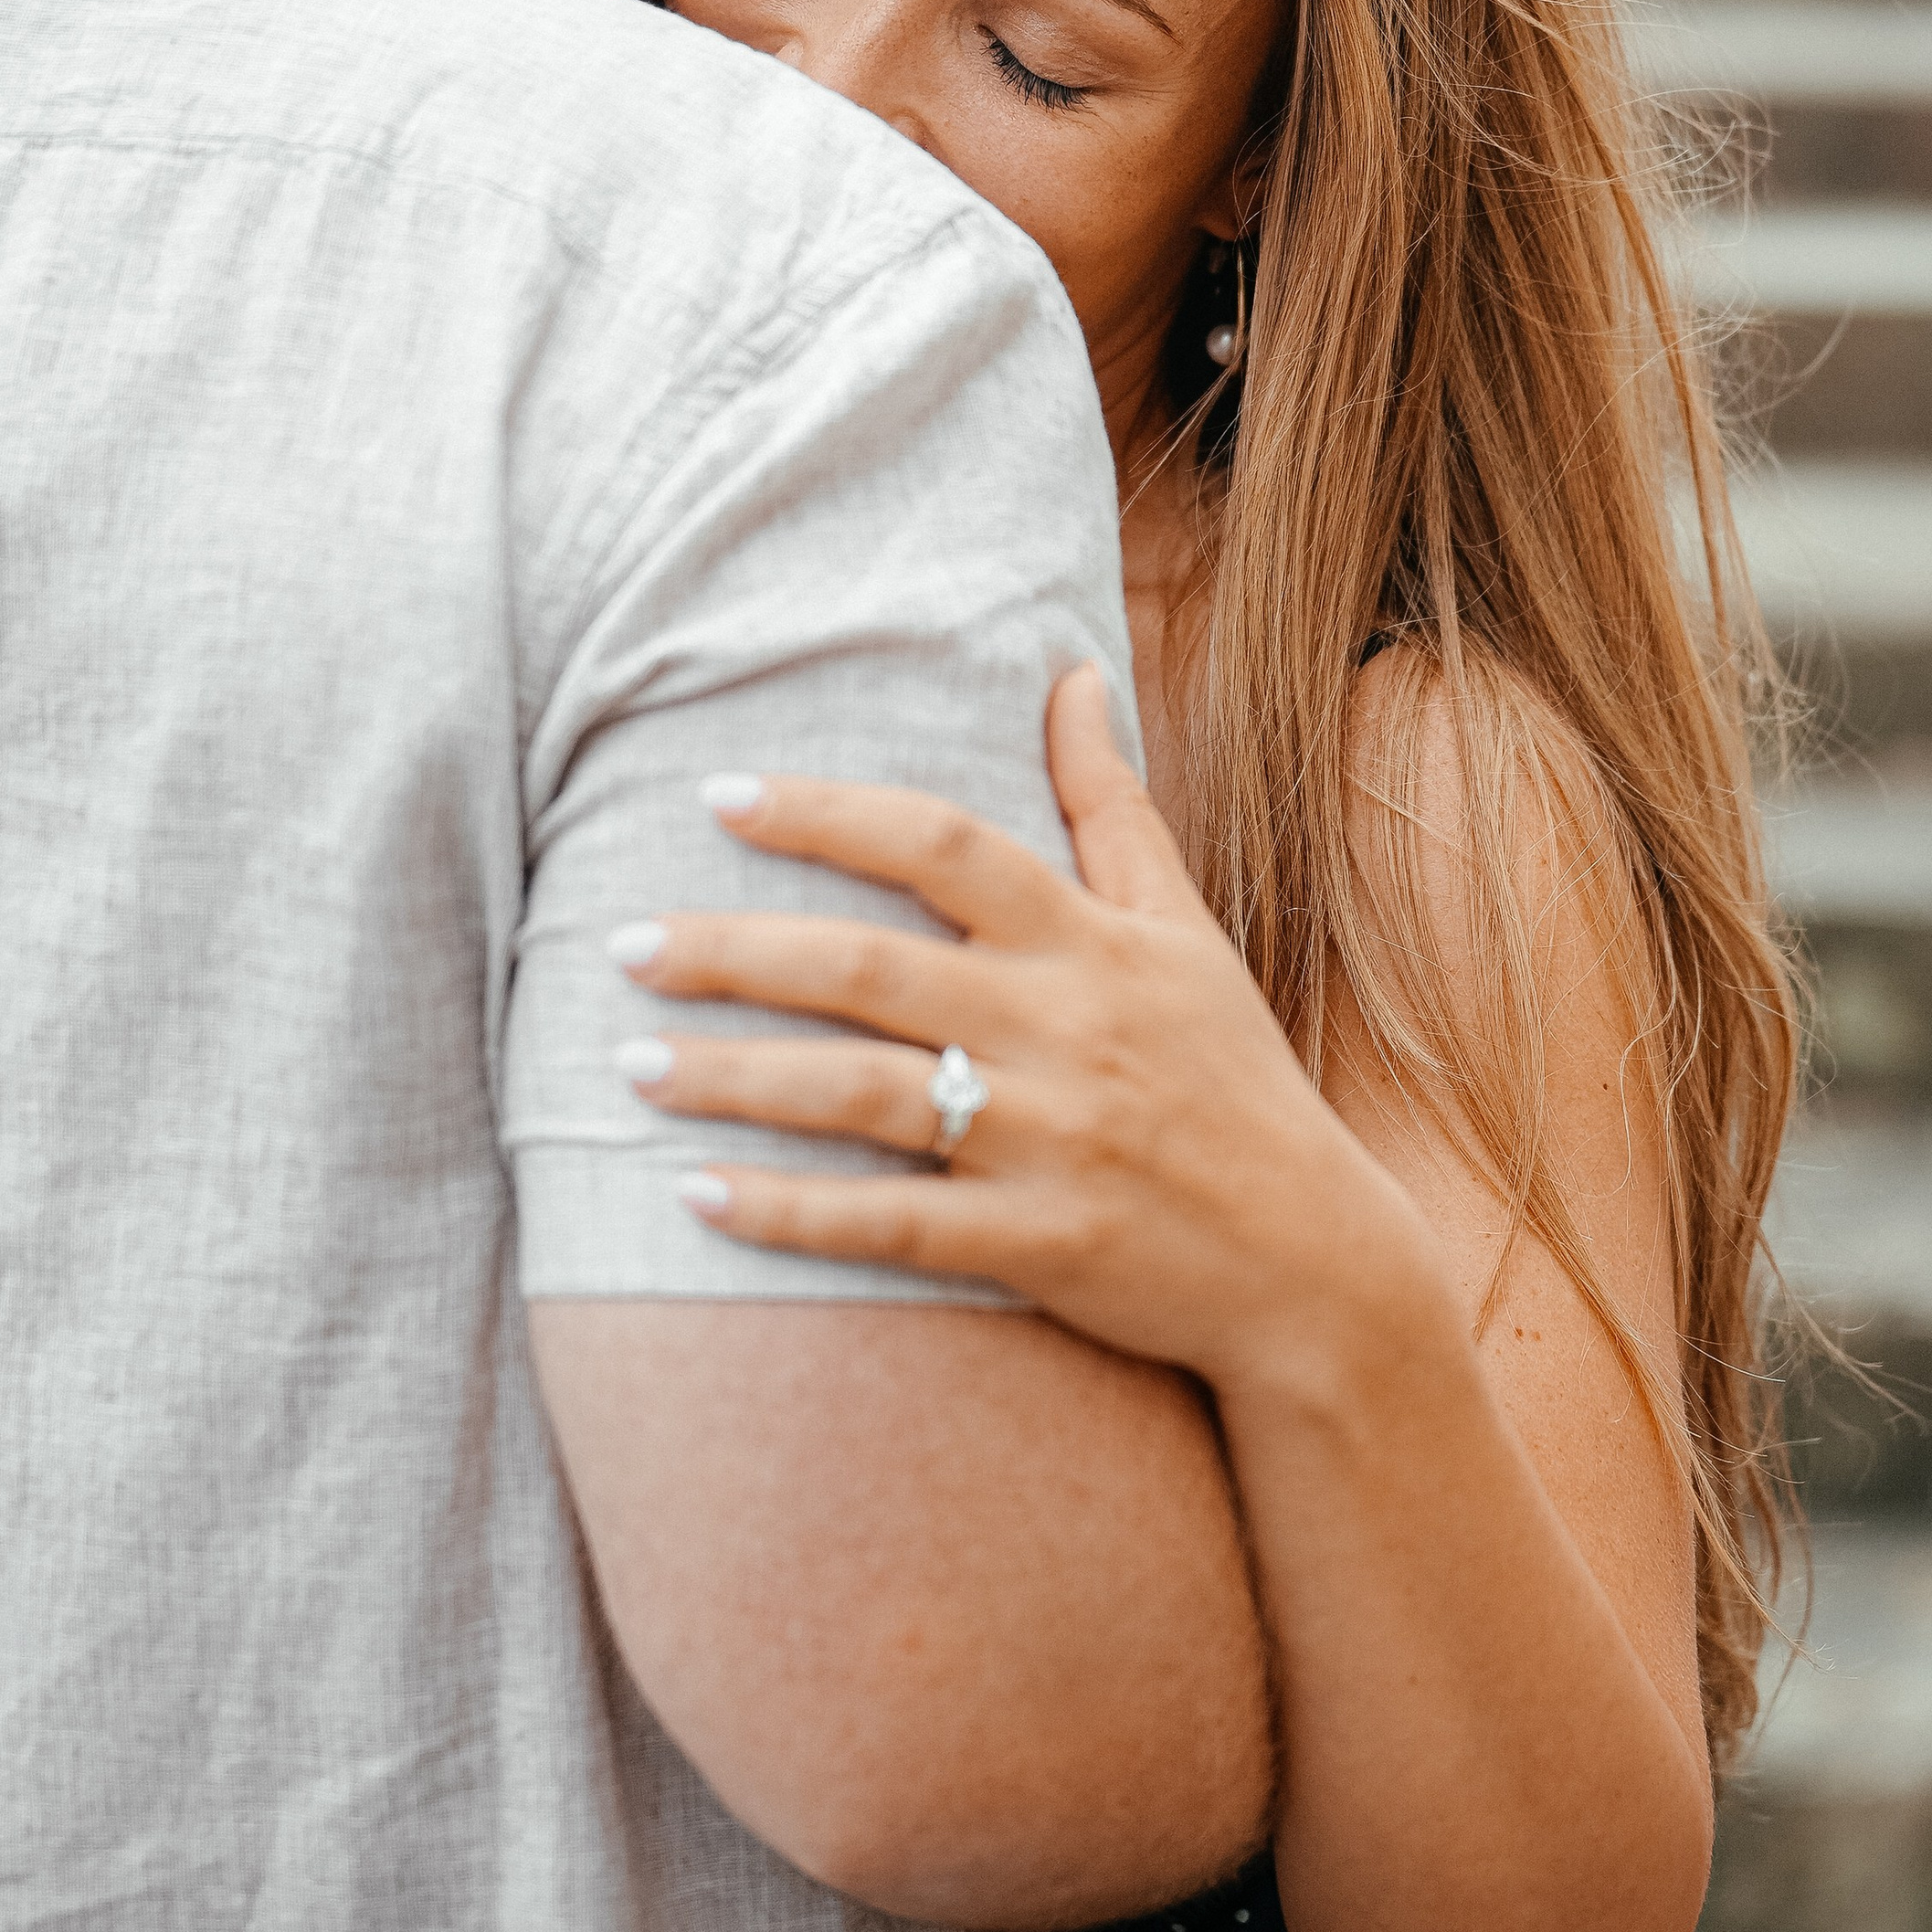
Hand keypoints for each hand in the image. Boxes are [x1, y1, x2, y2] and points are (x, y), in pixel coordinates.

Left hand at [609, 665, 1447, 1401]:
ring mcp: (1047, 1140)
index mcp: (1088, 940)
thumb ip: (1111, 803)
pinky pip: (891, 1229)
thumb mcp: (1182, 926)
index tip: (718, 792)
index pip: (941, 844)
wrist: (1312, 1261)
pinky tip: (693, 1198)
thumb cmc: (1229, 1077)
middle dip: (735, 950)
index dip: (827, 813)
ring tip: (627, 1062)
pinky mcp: (1037, 1245)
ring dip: (735, 1077)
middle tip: (618, 942)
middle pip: (870, 967)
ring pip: (862, 1096)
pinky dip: (789, 1214)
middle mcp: (1060, 1028)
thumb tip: (1072, 670)